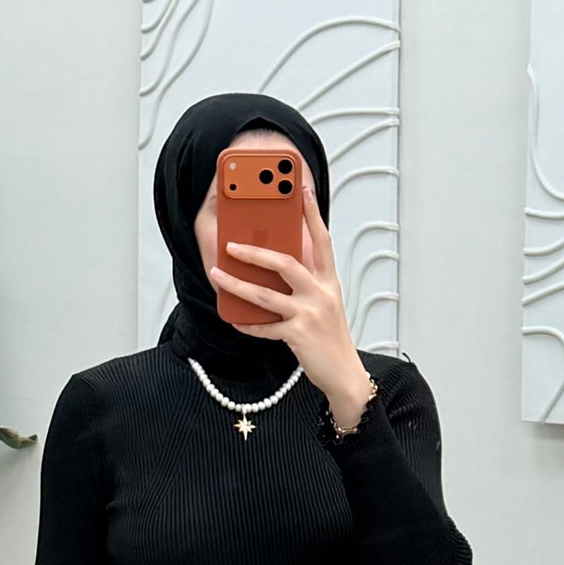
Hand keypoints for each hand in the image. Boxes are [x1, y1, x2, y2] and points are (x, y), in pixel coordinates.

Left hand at [208, 184, 371, 422]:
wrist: (345, 375)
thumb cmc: (332, 339)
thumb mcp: (327, 304)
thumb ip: (309, 284)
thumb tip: (279, 266)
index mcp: (328, 282)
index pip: (322, 240)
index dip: (312, 214)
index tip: (303, 190)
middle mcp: (320, 294)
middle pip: (285, 263)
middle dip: (255, 252)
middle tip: (232, 245)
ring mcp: (308, 315)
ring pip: (266, 295)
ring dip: (237, 285)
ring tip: (218, 275)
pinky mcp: (297, 336)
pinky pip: (264, 328)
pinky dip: (247, 325)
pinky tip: (233, 319)